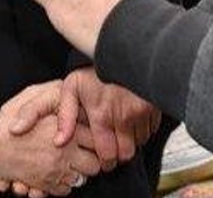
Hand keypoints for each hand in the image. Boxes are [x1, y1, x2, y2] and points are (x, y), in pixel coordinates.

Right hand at [0, 82, 100, 195]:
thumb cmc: (7, 117)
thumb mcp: (32, 95)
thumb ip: (54, 98)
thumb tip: (69, 103)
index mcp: (65, 129)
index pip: (96, 139)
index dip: (95, 138)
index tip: (90, 137)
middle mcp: (64, 153)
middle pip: (93, 165)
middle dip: (90, 160)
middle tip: (83, 153)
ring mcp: (54, 171)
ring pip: (80, 180)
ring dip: (76, 173)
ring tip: (68, 164)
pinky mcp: (43, 184)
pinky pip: (63, 190)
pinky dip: (61, 185)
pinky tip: (55, 174)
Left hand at [36, 67, 160, 171]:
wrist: (122, 50)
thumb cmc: (95, 68)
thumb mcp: (72, 88)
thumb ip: (65, 117)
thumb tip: (59, 142)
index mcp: (102, 116)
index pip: (107, 155)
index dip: (105, 161)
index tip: (104, 157)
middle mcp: (124, 117)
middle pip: (127, 154)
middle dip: (120, 154)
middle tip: (115, 147)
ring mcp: (141, 112)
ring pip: (140, 141)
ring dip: (132, 140)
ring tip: (123, 130)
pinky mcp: (154, 106)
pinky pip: (152, 128)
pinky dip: (144, 128)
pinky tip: (133, 119)